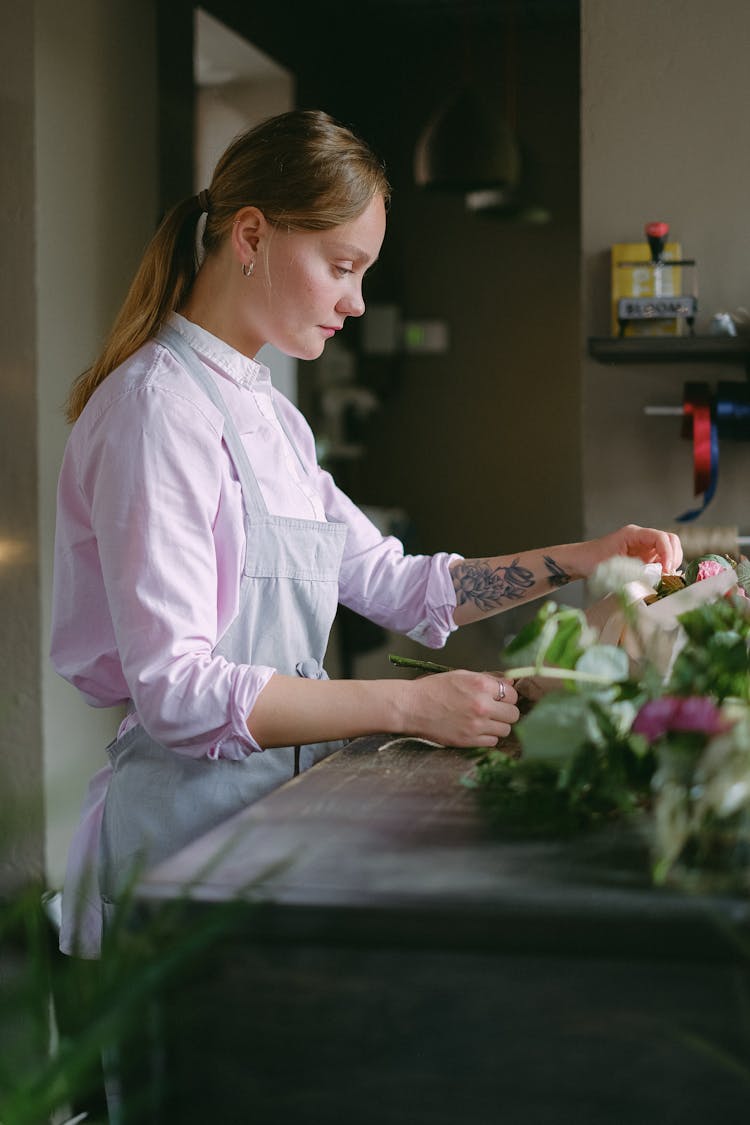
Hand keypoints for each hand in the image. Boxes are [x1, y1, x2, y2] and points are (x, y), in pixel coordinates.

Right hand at [403, 669, 519, 747]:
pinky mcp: (469, 740)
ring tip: (485, 721)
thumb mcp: (461, 675)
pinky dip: (488, 737)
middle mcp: (482, 705)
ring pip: (506, 729)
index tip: (499, 698)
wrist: (412, 707)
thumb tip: (510, 682)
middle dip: (506, 712)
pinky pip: (493, 742)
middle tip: (494, 711)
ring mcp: (477, 725)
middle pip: (513, 714)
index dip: (506, 696)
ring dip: (498, 725)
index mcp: (481, 685)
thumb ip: (487, 678)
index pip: (512, 694)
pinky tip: (477, 730)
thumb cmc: (434, 688)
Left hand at [576, 524, 682, 576]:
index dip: (668, 553)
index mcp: (633, 534)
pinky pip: (661, 559)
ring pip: (668, 550)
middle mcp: (641, 538)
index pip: (661, 537)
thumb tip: (656, 579)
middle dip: (673, 557)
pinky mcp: (643, 557)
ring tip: (663, 578)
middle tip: (668, 575)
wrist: (580, 561)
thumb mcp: (613, 567)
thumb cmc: (591, 560)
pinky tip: (659, 578)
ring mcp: (643, 547)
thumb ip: (635, 572)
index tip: (667, 569)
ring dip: (670, 563)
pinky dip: (664, 568)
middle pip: (670, 540)